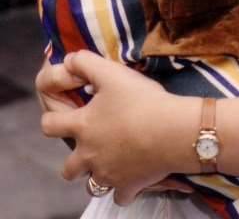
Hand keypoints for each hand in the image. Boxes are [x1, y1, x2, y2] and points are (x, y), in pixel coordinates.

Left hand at [39, 51, 181, 204]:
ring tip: (112, 162)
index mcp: (82, 126)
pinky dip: (124, 188)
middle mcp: (89, 155)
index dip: (52, 120)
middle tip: (91, 147)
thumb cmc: (141, 100)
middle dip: (75, 160)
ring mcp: (107, 174)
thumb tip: (68, 59)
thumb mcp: (112, 72)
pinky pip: (120, 196)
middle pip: (67, 169)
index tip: (62, 117)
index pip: (50, 126)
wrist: (172, 130)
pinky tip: (134, 176)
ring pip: (92, 185)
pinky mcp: (127, 186)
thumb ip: (85, 62)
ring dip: (98, 175)